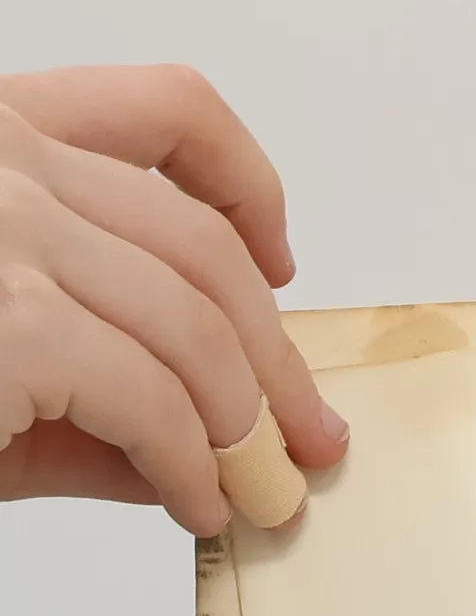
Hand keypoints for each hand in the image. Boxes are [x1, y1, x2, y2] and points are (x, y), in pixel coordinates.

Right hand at [0, 65, 346, 533]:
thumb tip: (222, 442)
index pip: (162, 112)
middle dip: (273, 357)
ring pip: (192, 327)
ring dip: (241, 425)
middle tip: (305, 436)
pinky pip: (154, 402)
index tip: (281, 266)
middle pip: (201, 248)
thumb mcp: (3, 363)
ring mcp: (0, 230)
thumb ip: (104, 381)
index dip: (248, 189)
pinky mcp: (10, 321)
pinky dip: (193, 466)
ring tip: (247, 485)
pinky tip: (194, 503)